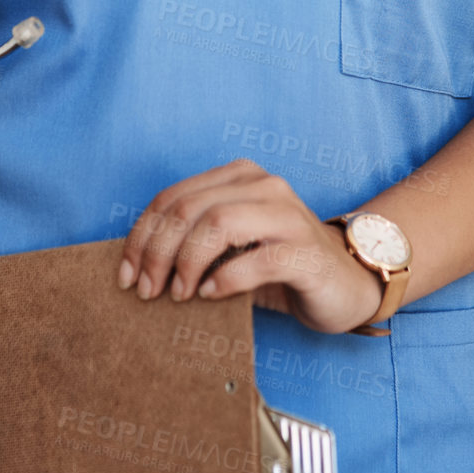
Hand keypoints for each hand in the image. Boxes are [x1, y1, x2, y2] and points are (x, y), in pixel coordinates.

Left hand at [117, 159, 385, 334]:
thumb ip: (195, 240)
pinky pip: (256, 259)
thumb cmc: (279, 265)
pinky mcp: (305, 250)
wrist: (347, 281)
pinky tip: (210, 295)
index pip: (172, 197)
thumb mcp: (231, 247)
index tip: (126, 273)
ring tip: (178, 294)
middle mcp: (263, 185)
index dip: (142, 235)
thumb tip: (139, 265)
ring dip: (187, 262)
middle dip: (157, 252)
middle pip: (189, 209)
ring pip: (219, 223)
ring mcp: (287, 214)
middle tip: (147, 291)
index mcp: (238, 176)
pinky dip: (224, 279)